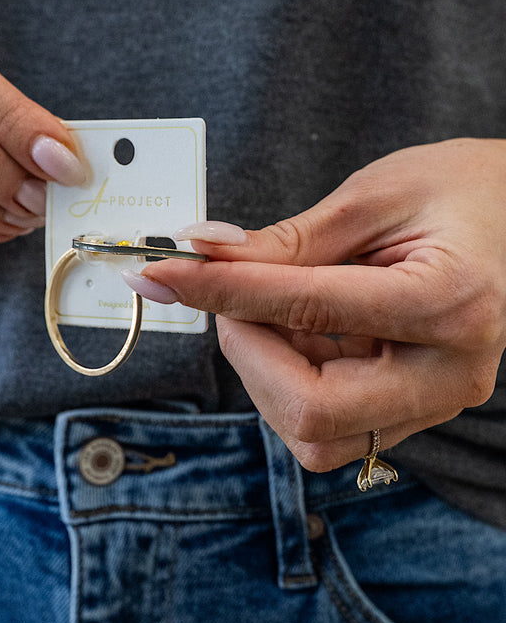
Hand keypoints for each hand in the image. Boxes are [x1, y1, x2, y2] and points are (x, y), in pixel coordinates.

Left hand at [123, 139, 505, 471]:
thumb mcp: (372, 196)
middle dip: (248, 355)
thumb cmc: (460, 190)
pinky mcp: (412, 408)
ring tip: (273, 306)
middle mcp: (448, 372)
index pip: (309, 310)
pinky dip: (289, 377)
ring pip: (315, 432)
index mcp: (450, 303)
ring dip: (266, 373)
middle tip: (229, 296)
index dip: (223, 290)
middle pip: (313, 412)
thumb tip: (200, 255)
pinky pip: (330, 423)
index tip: (162, 271)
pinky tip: (298, 329)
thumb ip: (286, 241)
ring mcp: (434, 401)